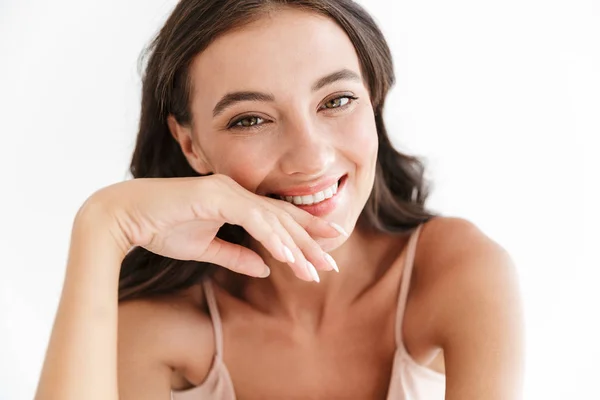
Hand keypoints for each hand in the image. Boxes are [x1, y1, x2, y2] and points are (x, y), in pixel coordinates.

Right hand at [79, 174, 343, 280]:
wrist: (125, 217)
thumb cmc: (161, 228)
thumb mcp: (205, 249)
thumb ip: (236, 256)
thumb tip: (264, 269)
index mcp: (236, 202)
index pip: (276, 220)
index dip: (302, 235)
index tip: (323, 253)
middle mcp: (236, 193)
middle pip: (282, 218)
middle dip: (309, 242)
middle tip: (331, 264)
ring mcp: (228, 192)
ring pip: (272, 220)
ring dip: (295, 246)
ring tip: (315, 269)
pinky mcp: (216, 196)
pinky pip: (251, 217)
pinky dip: (271, 236)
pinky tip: (287, 256)